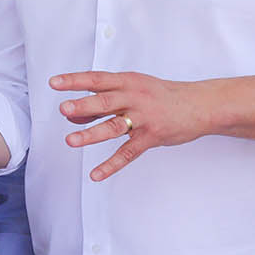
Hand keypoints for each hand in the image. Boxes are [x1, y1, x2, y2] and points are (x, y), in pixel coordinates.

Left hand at [51, 71, 211, 181]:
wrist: (200, 104)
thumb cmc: (160, 96)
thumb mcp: (133, 89)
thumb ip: (102, 100)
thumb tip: (71, 114)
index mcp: (127, 82)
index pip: (96, 79)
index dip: (75, 80)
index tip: (54, 83)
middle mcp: (134, 97)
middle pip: (105, 101)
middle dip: (84, 106)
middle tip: (64, 109)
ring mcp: (144, 118)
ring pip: (114, 127)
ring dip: (92, 134)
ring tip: (71, 141)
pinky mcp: (151, 137)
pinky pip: (128, 153)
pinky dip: (111, 165)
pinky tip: (96, 174)